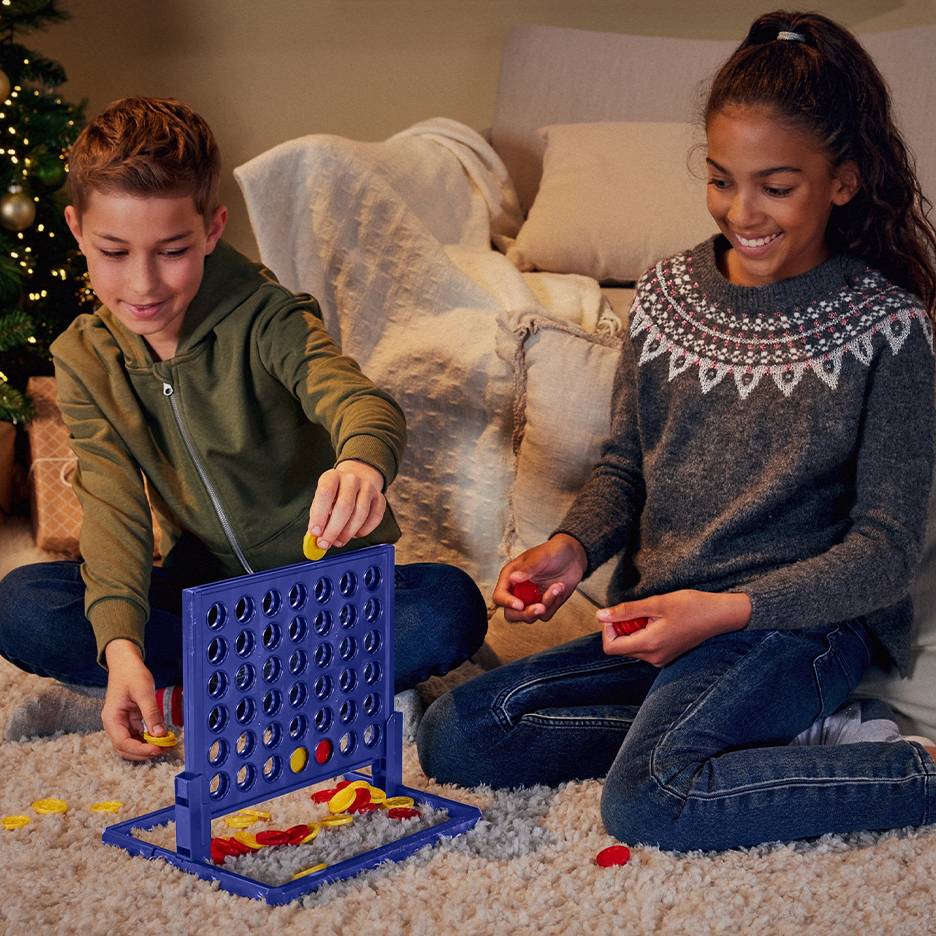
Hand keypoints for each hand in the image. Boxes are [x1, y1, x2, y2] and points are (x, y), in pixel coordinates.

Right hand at [102, 639, 168, 760]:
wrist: (125, 662)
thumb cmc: (131, 674)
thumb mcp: (143, 691)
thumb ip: (151, 713)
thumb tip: (160, 734)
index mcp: (112, 718)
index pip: (123, 743)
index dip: (140, 750)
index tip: (157, 749)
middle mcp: (114, 724)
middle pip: (125, 748)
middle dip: (144, 752)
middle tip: (165, 750)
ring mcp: (121, 723)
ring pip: (132, 744)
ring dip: (147, 748)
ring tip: (165, 746)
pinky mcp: (130, 720)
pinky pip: (137, 735)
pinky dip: (148, 739)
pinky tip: (161, 738)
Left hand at [307, 460, 385, 549]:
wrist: (356, 482)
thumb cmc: (335, 495)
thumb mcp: (322, 501)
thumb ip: (318, 519)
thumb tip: (314, 540)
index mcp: (332, 476)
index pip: (325, 493)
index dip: (319, 515)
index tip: (315, 532)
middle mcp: (351, 479)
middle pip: (344, 506)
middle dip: (333, 529)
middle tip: (325, 543)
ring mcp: (368, 487)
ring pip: (360, 513)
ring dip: (348, 533)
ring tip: (338, 541)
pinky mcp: (380, 498)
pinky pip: (375, 518)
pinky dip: (364, 530)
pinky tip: (355, 534)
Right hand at [492, 534, 587, 622]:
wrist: (573, 556)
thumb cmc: (553, 551)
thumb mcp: (540, 557)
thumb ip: (527, 569)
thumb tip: (513, 578)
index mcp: (510, 577)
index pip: (500, 596)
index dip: (507, 602)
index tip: (520, 604)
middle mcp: (518, 591)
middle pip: (511, 614)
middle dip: (525, 614)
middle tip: (540, 607)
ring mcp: (531, 600)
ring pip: (529, 617)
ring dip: (546, 604)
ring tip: (557, 586)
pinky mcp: (545, 606)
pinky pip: (546, 615)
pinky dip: (554, 603)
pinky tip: (560, 588)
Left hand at [599, 589, 751, 665]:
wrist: (719, 616)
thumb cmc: (691, 606)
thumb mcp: (656, 603)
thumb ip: (626, 611)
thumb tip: (600, 615)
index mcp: (649, 645)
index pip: (610, 647)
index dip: (608, 629)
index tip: (618, 613)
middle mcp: (653, 658)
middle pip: (620, 647)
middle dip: (621, 628)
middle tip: (639, 611)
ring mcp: (660, 660)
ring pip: (631, 647)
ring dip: (633, 630)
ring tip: (652, 615)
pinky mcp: (665, 657)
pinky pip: (644, 648)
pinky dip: (643, 634)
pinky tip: (658, 622)